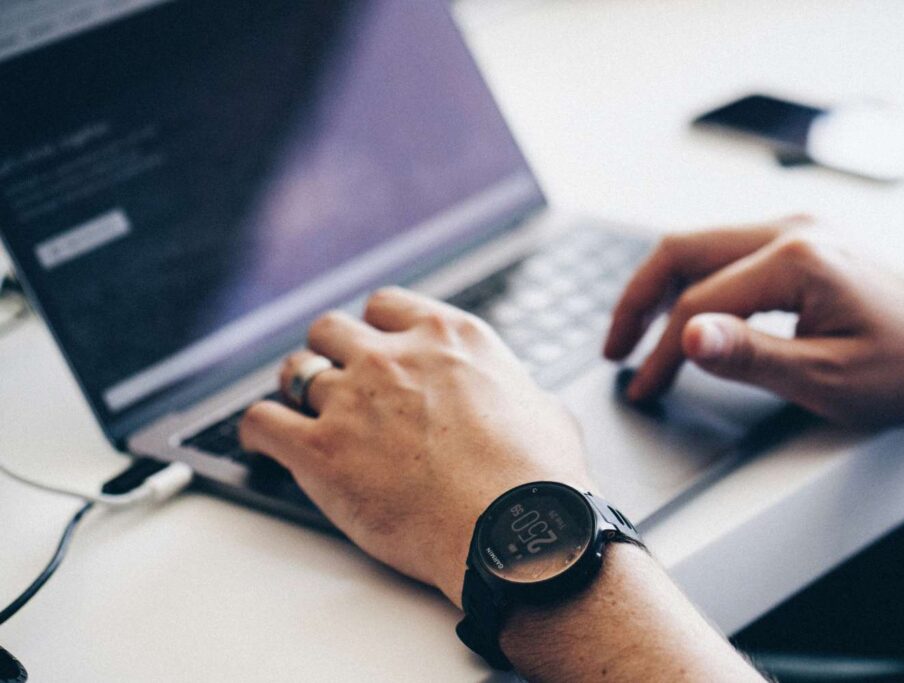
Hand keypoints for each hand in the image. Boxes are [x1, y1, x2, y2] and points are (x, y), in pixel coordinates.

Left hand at [239, 287, 591, 605]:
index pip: (385, 305)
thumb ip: (514, 392)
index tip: (374, 347)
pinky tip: (263, 442)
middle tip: (336, 382)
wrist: (516, 531)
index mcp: (450, 339)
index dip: (374, 329)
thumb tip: (518, 401)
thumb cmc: (539, 480)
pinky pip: (260, 422)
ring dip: (297, 390)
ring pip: (295, 371)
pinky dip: (257, 431)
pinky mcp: (321, 450)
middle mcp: (395, 357)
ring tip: (300, 412)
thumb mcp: (545, 410)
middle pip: (331, 329)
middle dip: (330, 353)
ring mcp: (354, 399)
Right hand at [605, 216, 903, 427]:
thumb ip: (751, 356)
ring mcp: (800, 231)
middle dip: (638, 301)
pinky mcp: (805, 243)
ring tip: (638, 335)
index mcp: (798, 257)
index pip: (700, 304)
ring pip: (701, 247)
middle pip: (683, 251)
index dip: (662, 353)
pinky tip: (687, 316)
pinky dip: (695, 284)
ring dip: (662, 289)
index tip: (645, 389)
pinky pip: (729, 253)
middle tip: (615, 350)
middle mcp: (794, 229)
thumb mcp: (829, 378)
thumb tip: (686, 336)